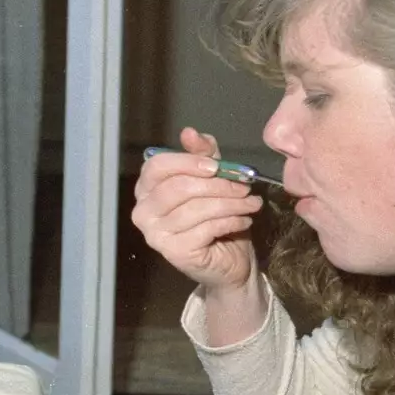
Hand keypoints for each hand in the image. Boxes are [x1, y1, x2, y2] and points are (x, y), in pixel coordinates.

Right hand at [131, 126, 264, 293]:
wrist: (228, 262)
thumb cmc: (216, 218)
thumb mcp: (212, 180)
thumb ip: (203, 155)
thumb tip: (189, 132)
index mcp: (147, 189)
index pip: (158, 166)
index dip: (188, 162)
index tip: (217, 166)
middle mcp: (143, 211)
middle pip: (178, 187)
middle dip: (217, 185)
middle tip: (244, 187)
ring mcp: (155, 234)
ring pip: (196, 208)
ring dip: (230, 203)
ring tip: (251, 203)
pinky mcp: (173, 252)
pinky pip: (206, 228)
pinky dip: (231, 221)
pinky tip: (244, 221)